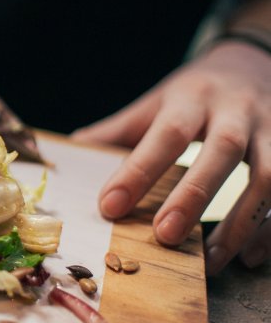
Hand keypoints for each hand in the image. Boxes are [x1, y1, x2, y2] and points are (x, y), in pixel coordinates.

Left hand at [72, 40, 270, 274]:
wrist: (254, 61)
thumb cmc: (194, 94)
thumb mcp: (154, 103)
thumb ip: (116, 132)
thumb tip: (69, 152)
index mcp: (192, 97)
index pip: (165, 133)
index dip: (138, 171)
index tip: (110, 207)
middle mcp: (237, 109)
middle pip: (223, 149)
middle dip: (195, 195)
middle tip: (165, 237)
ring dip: (244, 221)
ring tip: (212, 261)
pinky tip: (251, 257)